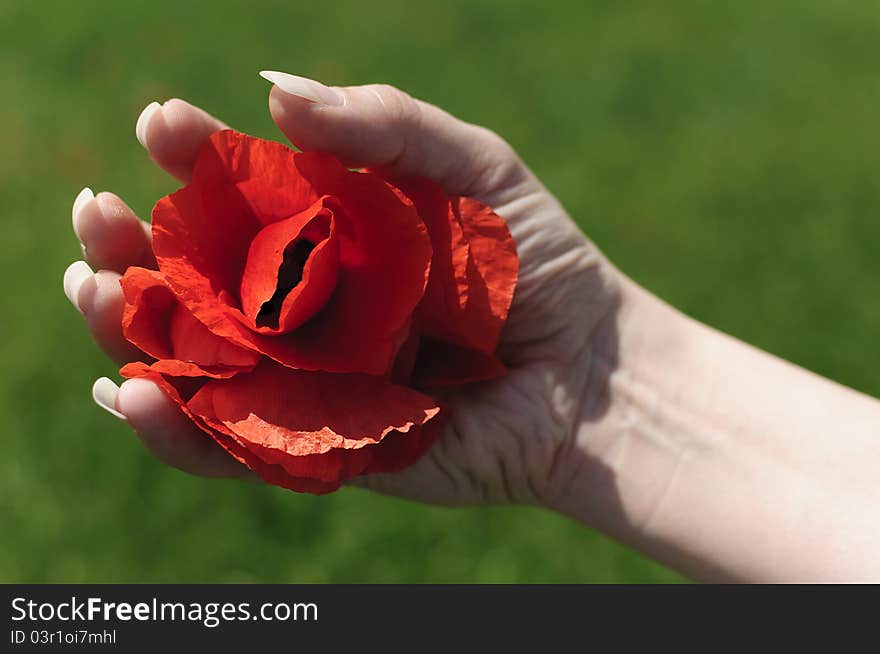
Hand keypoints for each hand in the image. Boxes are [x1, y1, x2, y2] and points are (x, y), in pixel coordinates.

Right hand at [63, 74, 621, 506]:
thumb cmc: (536, 265)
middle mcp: (308, 307)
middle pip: (196, 280)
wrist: (588, 372)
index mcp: (333, 234)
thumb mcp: (473, 167)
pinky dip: (179, 428)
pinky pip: (237, 443)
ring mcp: (309, 378)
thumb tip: (270, 90)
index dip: (193, 158)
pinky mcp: (323, 447)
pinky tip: (132, 392)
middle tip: (96, 215)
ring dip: (128, 330)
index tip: (161, 125)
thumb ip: (383, 124)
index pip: (239, 194)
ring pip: (196, 362)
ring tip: (91, 292)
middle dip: (133, 248)